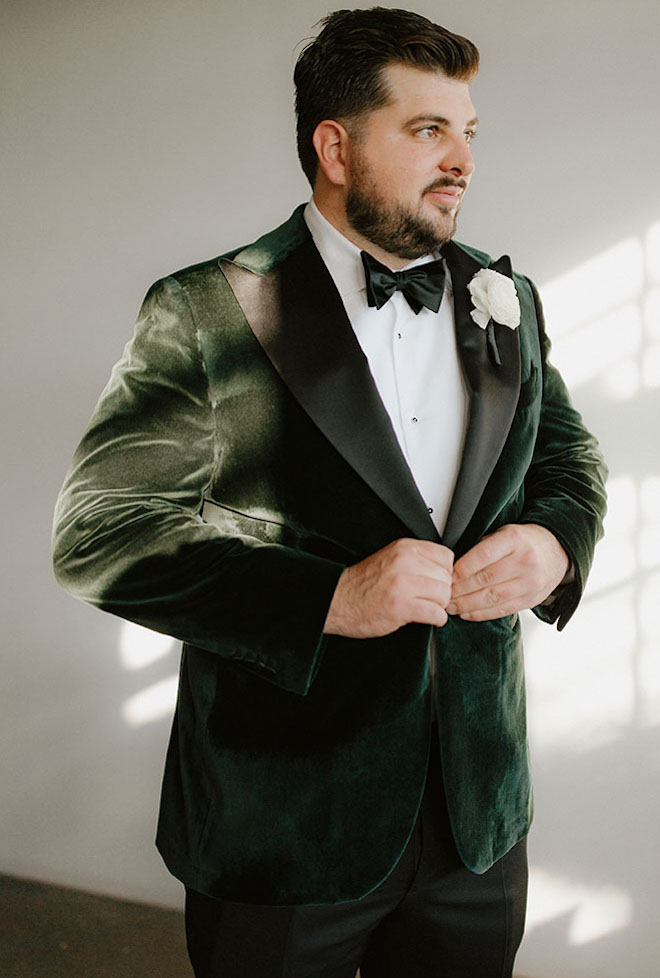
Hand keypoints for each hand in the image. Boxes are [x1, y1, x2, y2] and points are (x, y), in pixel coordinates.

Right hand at [324, 538, 453, 637]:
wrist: (338, 600)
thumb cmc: (363, 584)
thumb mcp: (390, 559)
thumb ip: (416, 559)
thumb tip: (444, 571)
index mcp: (404, 548)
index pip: (446, 557)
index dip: (444, 573)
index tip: (435, 582)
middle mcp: (405, 562)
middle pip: (447, 578)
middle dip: (442, 592)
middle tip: (428, 599)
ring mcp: (403, 584)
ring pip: (444, 595)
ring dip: (438, 606)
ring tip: (424, 608)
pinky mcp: (401, 606)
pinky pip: (436, 614)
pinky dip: (435, 619)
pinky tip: (423, 617)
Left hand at [447, 523, 568, 621]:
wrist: (556, 551)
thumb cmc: (525, 541)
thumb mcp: (504, 533)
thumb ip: (483, 547)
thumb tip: (455, 565)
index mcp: (514, 540)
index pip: (483, 555)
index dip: (462, 568)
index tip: (446, 576)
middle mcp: (524, 561)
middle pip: (485, 579)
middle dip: (460, 590)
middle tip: (443, 595)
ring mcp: (530, 582)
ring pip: (492, 598)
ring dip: (467, 604)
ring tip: (451, 607)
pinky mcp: (532, 599)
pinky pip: (503, 610)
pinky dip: (482, 614)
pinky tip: (467, 613)